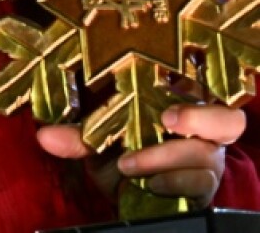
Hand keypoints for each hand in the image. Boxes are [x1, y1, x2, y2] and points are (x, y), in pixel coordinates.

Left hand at [36, 104, 245, 207]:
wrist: (129, 187)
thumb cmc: (119, 146)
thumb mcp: (99, 137)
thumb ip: (78, 136)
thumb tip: (45, 137)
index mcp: (182, 100)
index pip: (208, 85)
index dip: (196, 88)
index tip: (170, 105)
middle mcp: (203, 128)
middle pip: (227, 120)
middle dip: (200, 118)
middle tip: (169, 120)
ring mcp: (207, 158)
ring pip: (206, 155)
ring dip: (164, 158)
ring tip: (128, 164)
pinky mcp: (204, 186)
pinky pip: (200, 184)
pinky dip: (170, 182)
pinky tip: (148, 183)